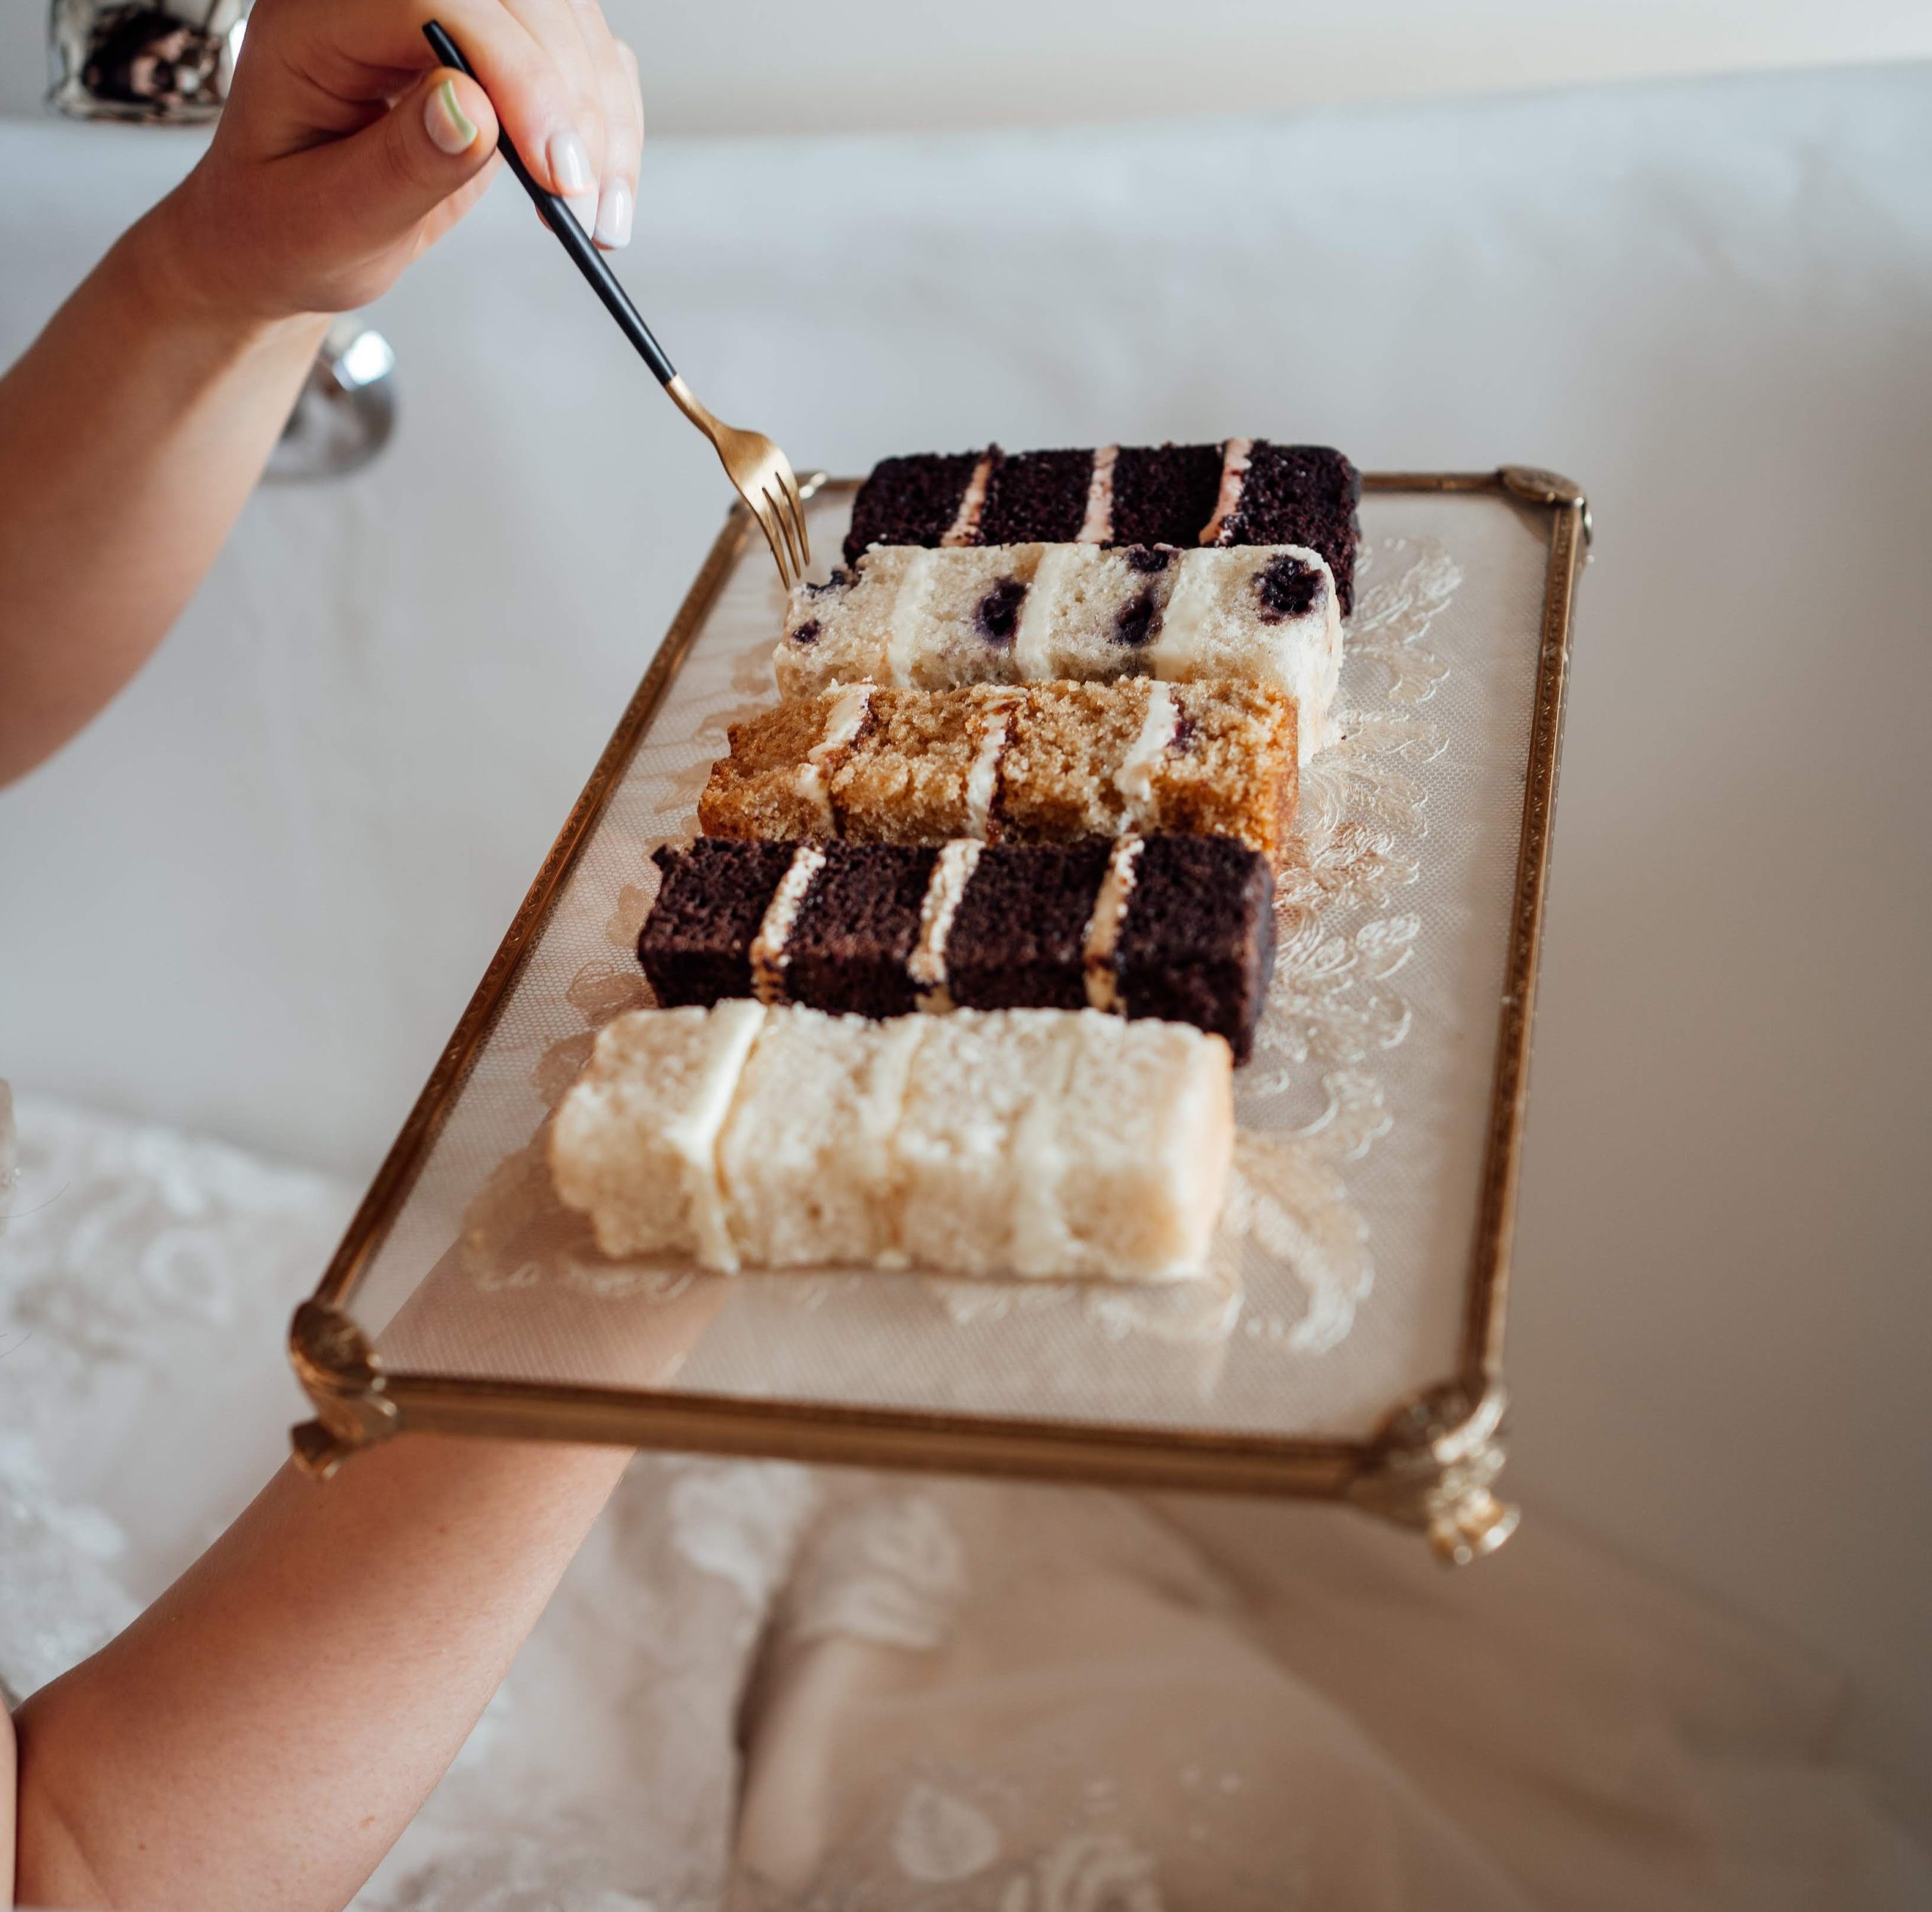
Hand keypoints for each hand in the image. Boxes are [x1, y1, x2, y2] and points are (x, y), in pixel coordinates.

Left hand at [158, 0, 643, 321]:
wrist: (291, 236)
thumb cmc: (290, 229)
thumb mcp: (329, 219)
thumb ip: (398, 164)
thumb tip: (475, 109)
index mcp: (319, 14)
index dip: (513, 72)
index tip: (555, 171)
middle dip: (571, 98)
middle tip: (585, 204)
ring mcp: (453, 14)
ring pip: (565, 19)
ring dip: (603, 115)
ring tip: (600, 218)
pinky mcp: (499, 48)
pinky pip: (581, 53)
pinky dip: (608, 121)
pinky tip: (601, 192)